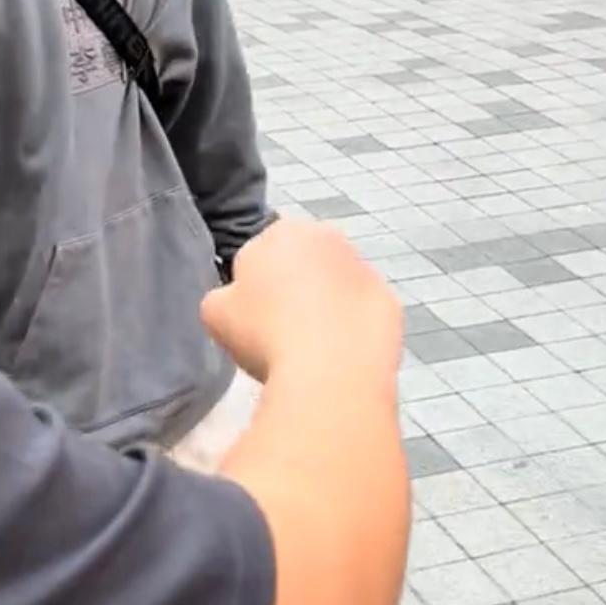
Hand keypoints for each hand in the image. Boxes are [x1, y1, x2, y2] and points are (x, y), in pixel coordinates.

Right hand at [202, 221, 401, 386]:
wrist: (329, 373)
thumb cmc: (264, 334)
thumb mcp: (214, 312)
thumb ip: (225, 295)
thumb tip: (239, 299)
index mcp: (283, 231)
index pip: (262, 251)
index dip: (255, 284)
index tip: (253, 315)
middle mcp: (330, 238)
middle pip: (306, 263)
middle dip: (296, 287)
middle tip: (281, 330)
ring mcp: (366, 269)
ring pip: (338, 286)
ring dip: (327, 307)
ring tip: (312, 349)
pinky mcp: (390, 303)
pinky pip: (364, 314)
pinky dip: (354, 329)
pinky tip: (341, 357)